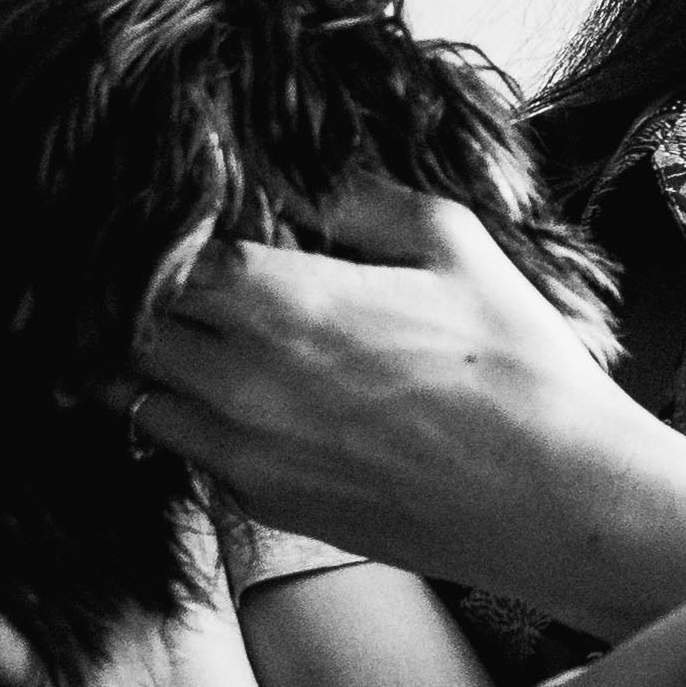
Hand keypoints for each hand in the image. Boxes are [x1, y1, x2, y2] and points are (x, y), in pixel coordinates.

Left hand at [134, 178, 660, 597]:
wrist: (551, 497)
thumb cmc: (516, 368)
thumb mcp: (455, 244)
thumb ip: (364, 199)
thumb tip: (308, 183)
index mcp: (281, 298)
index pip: (163, 254)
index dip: (171, 236)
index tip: (196, 227)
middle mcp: (240, 377)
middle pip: (133, 326)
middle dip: (152, 299)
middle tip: (191, 282)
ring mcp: (243, 449)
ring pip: (140, 395)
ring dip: (161, 364)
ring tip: (205, 343)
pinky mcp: (262, 503)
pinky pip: (189, 452)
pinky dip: (198, 424)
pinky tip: (248, 405)